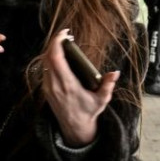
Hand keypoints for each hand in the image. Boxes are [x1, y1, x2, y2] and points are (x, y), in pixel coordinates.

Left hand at [42, 29, 118, 146]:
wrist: (74, 127)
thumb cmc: (88, 112)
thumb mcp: (101, 100)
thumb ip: (108, 85)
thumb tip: (115, 72)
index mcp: (67, 84)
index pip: (56, 58)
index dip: (57, 43)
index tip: (64, 33)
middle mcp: (55, 84)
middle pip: (47, 57)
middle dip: (54, 43)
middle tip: (66, 36)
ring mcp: (48, 87)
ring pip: (44, 62)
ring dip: (51, 50)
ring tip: (63, 44)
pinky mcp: (46, 89)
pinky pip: (44, 69)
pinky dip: (49, 59)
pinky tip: (58, 56)